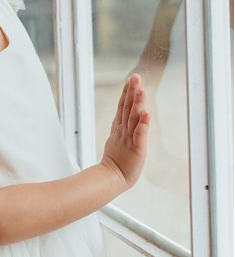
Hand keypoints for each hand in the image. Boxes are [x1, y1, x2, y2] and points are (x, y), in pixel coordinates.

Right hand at [100, 73, 149, 191]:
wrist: (111, 179)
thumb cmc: (116, 163)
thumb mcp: (117, 141)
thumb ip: (121, 128)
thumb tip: (123, 118)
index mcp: (119, 129)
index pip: (123, 107)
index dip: (127, 92)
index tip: (130, 79)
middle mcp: (124, 131)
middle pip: (127, 108)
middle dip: (132, 92)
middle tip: (135, 77)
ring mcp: (129, 139)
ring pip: (133, 118)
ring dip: (137, 103)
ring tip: (141, 89)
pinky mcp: (137, 149)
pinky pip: (140, 135)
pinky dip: (143, 123)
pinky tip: (146, 112)